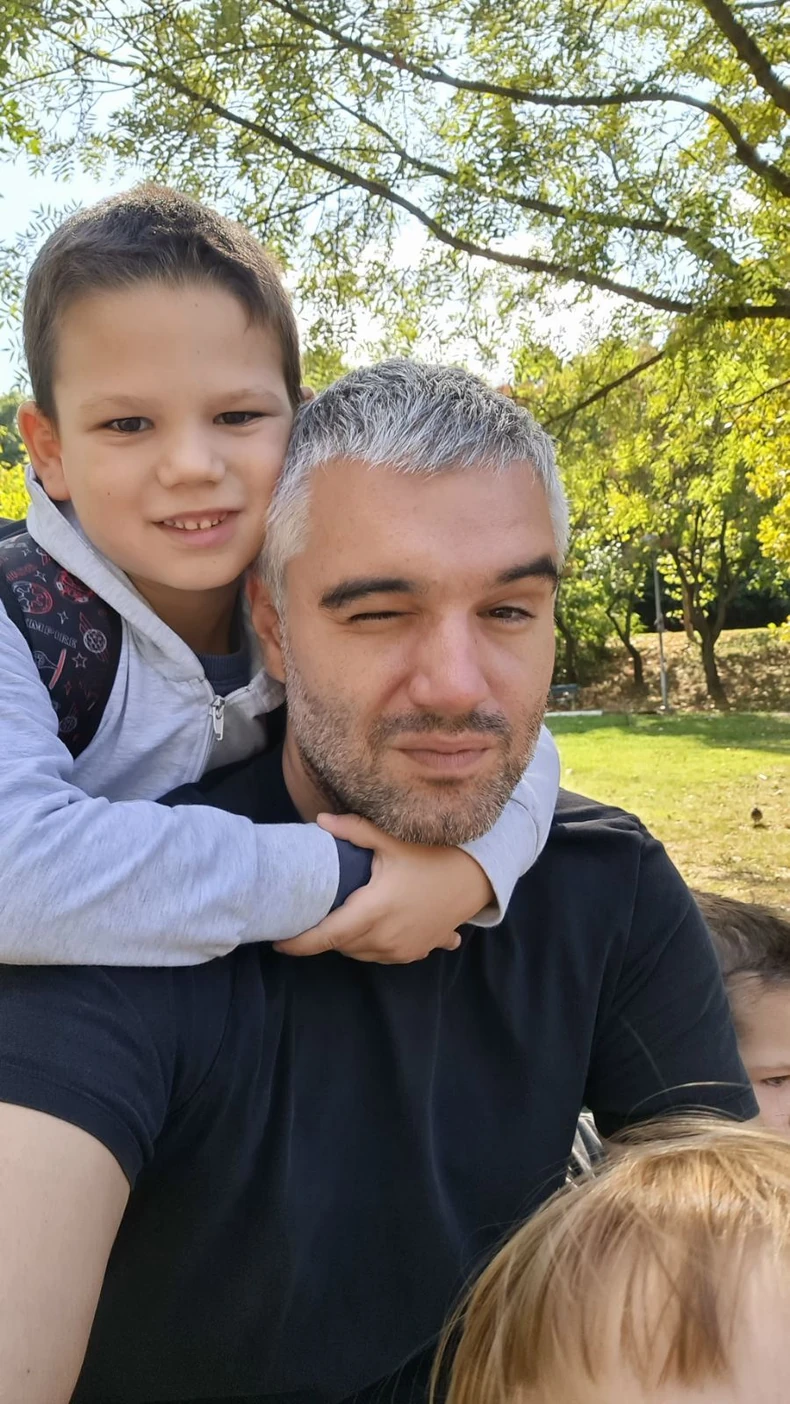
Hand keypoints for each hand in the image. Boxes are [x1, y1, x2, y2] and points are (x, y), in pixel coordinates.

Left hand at [274, 813, 494, 962]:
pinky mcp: (416, 952)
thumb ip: (355, 832)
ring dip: (348, 939)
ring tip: (345, 915)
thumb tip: (320, 821)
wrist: (478, 879)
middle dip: (323, 934)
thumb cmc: (434, 856)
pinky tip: (377, 926)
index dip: (298, 943)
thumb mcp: (393, 841)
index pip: (325, 935)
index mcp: (373, 912)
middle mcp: (385, 938)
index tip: (277, 942)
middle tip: (313, 913)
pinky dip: (372, 943)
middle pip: (340, 945)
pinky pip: (383, 955)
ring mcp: (402, 950)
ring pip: (360, 952)